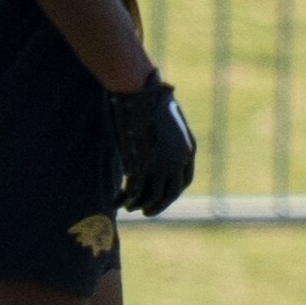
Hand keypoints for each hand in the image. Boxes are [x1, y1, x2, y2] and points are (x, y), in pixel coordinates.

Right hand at [107, 72, 195, 216]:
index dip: (172, 194)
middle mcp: (178, 159)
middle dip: (159, 206)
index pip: (185, 181)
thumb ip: (167, 139)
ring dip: (141, 205)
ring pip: (153, 196)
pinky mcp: (142, 163)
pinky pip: (134, 191)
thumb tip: (160, 149)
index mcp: (188, 148)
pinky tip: (118, 200)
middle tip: (147, 211)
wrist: (141, 93)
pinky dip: (126, 199)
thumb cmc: (151, 101)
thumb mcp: (168, 119)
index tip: (162, 199)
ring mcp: (160, 162)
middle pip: (171, 193)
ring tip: (130, 208)